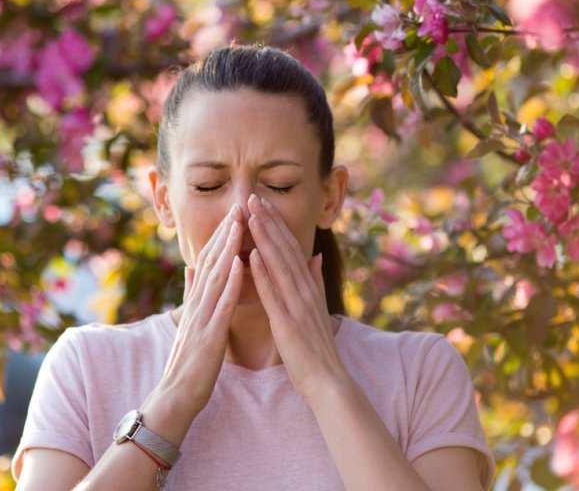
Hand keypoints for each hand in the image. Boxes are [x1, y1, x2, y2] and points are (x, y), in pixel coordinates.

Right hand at [151, 205, 244, 417]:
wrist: (176, 396)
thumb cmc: (188, 362)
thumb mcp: (190, 322)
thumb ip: (191, 294)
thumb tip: (190, 267)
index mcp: (197, 302)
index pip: (210, 262)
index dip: (222, 236)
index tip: (234, 212)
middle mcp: (197, 304)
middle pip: (212, 262)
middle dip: (225, 233)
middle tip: (239, 205)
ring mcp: (201, 318)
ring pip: (215, 276)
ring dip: (228, 248)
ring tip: (239, 223)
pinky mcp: (209, 335)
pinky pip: (221, 304)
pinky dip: (230, 282)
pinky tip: (240, 262)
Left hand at [246, 194, 348, 400]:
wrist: (328, 381)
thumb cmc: (317, 348)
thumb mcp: (317, 308)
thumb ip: (315, 281)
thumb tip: (313, 256)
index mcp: (308, 287)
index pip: (290, 248)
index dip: (276, 224)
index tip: (262, 203)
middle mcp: (305, 291)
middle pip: (284, 249)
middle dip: (268, 221)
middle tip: (252, 197)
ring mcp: (297, 305)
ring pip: (279, 264)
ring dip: (264, 238)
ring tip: (251, 214)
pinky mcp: (287, 323)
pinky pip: (273, 294)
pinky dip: (263, 273)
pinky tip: (251, 255)